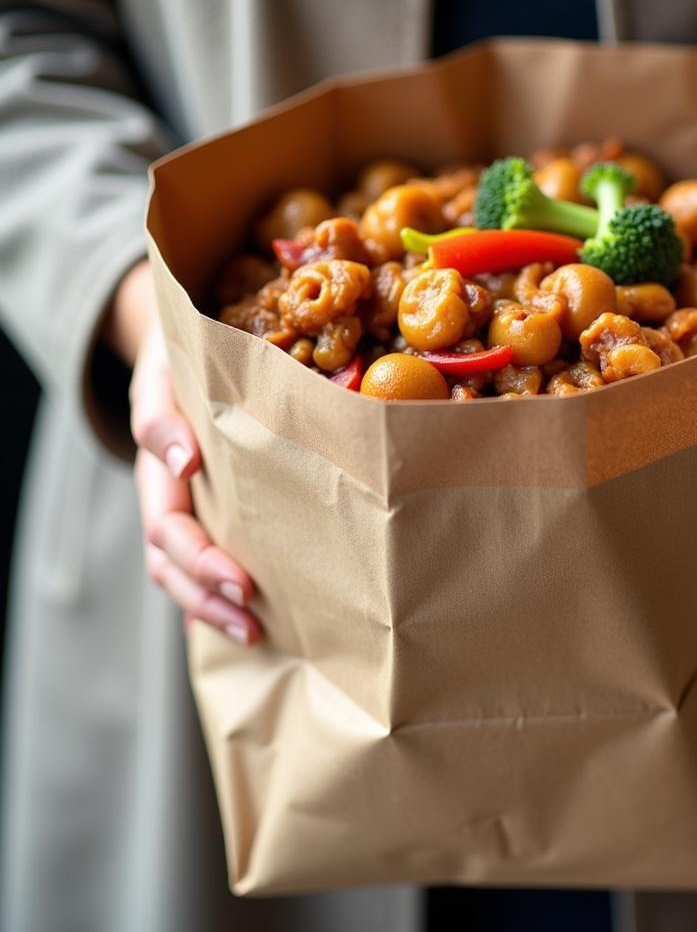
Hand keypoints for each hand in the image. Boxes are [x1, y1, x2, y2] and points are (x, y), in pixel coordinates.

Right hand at [108, 261, 262, 644]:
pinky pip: (201, 564)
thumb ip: (166, 411)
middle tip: (249, 603)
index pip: (165, 515)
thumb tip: (183, 458)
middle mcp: (165, 487)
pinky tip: (256, 625)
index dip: (194, 546)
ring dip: (210, 606)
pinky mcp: (207, 510)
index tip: (236, 575)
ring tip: (253, 632)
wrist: (185, 344)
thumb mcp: (174, 366)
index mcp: (159, 455)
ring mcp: (182, 503)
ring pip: (177, 570)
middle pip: (168, 555)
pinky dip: (217, 599)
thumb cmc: (190, 353)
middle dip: (205, 585)